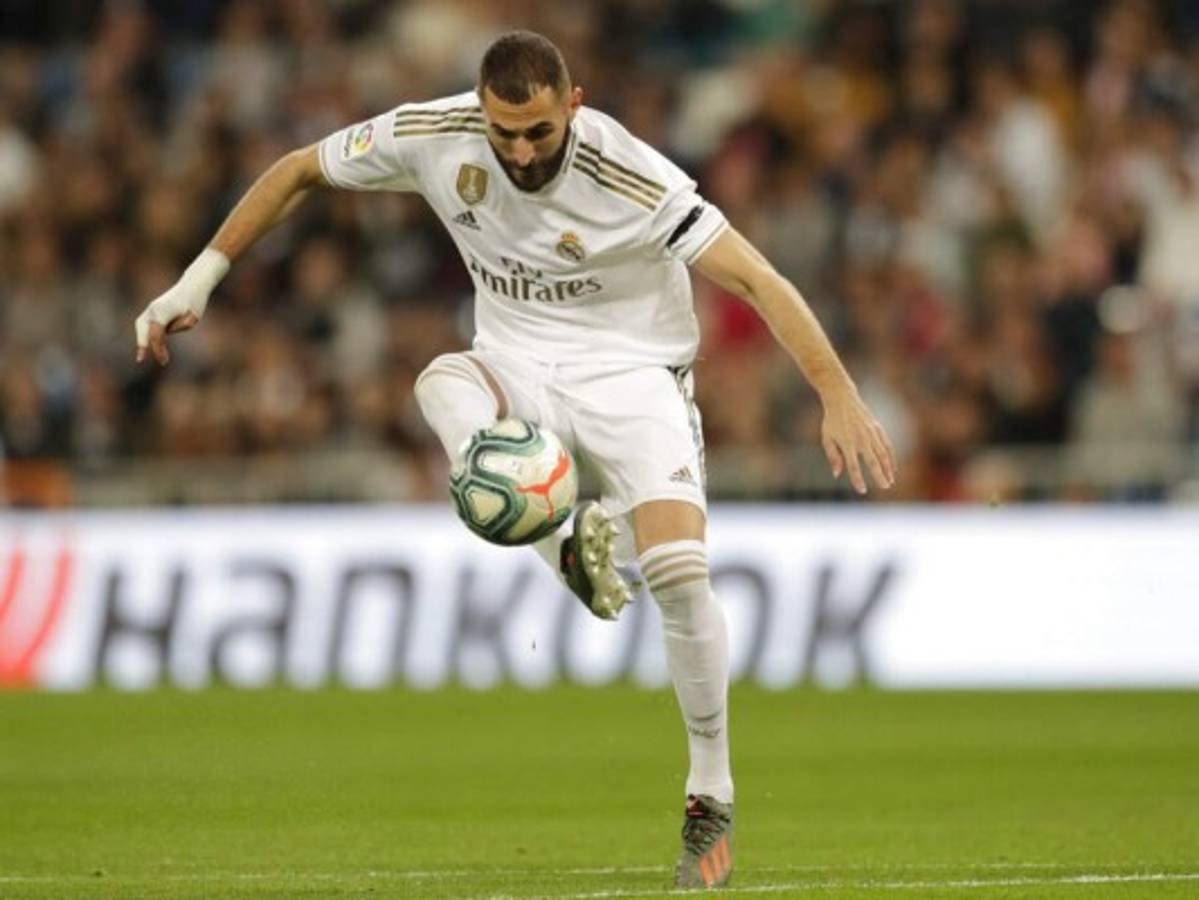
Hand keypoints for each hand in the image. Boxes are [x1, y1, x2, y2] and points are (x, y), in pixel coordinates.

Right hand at [133, 248, 227, 364]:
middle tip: (140, 359)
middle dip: (142, 344)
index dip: (158, 350)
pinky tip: (151, 343)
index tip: (164, 362)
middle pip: (143, 329)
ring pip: (141, 325)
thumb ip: (179, 326)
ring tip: (142, 354)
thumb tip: (166, 331)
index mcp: (162, 312)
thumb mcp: (192, 318)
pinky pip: (145, 323)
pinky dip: (145, 333)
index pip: (156, 335)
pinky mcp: (154, 308)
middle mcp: (153, 309)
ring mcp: (152, 308)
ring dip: (142, 339)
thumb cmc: (195, 301)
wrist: (193, 285)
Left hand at [820, 386, 896, 494]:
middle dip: (879, 475)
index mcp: (847, 443)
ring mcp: (871, 433)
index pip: (853, 466)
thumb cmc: (832, 421)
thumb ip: (833, 457)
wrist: (842, 399)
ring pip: (883, 454)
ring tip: (891, 480)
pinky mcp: (877, 428)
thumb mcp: (827, 438)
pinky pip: (887, 445)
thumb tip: (837, 475)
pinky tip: (892, 466)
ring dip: (888, 468)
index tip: (862, 490)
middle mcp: (861, 438)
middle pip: (873, 461)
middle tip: (886, 487)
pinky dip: (891, 456)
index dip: (858, 479)